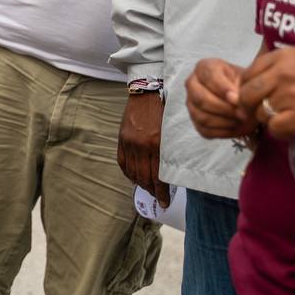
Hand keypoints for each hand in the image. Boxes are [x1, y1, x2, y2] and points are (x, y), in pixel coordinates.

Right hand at [117, 92, 169, 206]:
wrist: (147, 93)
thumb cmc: (165, 110)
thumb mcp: (172, 131)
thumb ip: (171, 150)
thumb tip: (173, 170)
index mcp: (156, 144)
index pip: (158, 176)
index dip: (161, 192)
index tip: (164, 202)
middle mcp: (141, 145)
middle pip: (144, 177)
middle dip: (152, 191)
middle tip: (158, 199)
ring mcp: (129, 142)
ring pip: (132, 171)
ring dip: (140, 184)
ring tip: (148, 190)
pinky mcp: (122, 138)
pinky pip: (122, 161)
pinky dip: (127, 172)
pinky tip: (133, 178)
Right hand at [186, 58, 253, 138]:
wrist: (247, 100)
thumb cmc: (246, 86)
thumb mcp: (247, 80)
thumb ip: (242, 87)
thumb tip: (235, 101)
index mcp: (205, 67)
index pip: (209, 76)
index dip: (223, 89)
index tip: (237, 99)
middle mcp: (192, 83)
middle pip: (200, 98)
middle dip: (224, 108)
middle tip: (242, 114)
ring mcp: (191, 102)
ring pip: (201, 115)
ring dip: (224, 121)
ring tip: (241, 120)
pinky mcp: (194, 120)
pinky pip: (204, 129)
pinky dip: (221, 131)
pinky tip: (235, 126)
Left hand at [239, 47, 294, 139]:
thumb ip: (270, 65)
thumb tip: (243, 84)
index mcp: (282, 57)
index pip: (247, 75)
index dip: (245, 89)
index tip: (252, 96)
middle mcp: (284, 75)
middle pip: (247, 95)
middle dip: (250, 105)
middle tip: (261, 108)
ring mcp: (292, 96)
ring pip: (260, 113)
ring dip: (268, 117)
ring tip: (283, 114)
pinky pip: (275, 127)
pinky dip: (279, 130)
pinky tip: (289, 125)